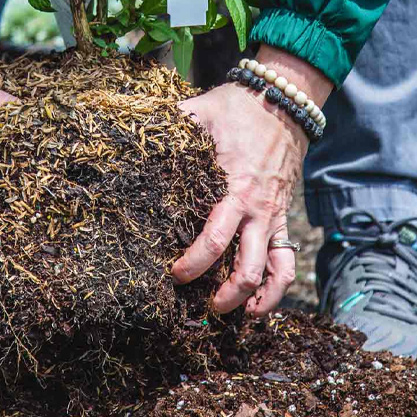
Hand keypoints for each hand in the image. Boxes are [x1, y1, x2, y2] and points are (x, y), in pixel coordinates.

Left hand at [173, 46, 332, 315]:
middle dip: (223, 292)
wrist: (282, 103)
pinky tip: (257, 306)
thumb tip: (130, 125)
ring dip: (251, 298)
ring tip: (228, 312)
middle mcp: (257, 209)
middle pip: (245, 266)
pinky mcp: (281, 219)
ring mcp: (272, 217)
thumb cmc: (235, 109)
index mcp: (234, 188)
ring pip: (270, 272)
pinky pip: (286, 262)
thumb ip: (170, 123)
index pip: (216, 236)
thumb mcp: (200, 111)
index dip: (194, 261)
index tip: (174, 273)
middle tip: (198, 303)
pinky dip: (276, 289)